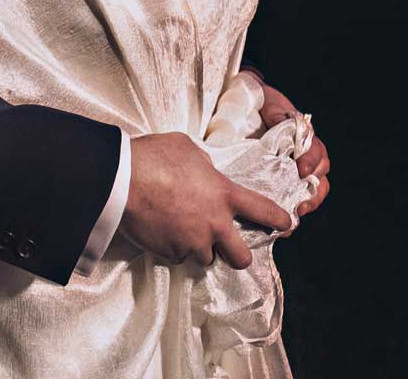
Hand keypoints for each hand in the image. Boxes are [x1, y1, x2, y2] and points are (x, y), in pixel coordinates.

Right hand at [117, 132, 292, 269]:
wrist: (119, 179)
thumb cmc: (153, 156)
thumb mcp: (187, 149)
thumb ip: (204, 166)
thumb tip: (203, 173)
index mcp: (224, 194)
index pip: (264, 210)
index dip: (280, 219)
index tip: (287, 224)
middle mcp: (214, 224)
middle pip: (241, 257)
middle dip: (237, 254)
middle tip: (227, 247)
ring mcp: (192, 242)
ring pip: (204, 258)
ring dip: (196, 247)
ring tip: (178, 230)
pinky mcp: (170, 253)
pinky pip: (176, 256)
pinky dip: (170, 247)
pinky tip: (158, 230)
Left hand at [257, 79, 330, 217]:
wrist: (244, 102)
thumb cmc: (259, 102)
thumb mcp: (269, 104)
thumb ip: (278, 114)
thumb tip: (286, 124)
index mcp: (303, 136)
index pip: (316, 151)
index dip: (312, 161)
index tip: (302, 169)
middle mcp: (303, 154)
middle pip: (320, 176)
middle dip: (314, 192)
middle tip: (302, 204)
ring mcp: (293, 167)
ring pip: (312, 189)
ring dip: (308, 203)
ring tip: (297, 214)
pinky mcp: (280, 178)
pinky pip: (294, 196)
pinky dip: (294, 208)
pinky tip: (286, 220)